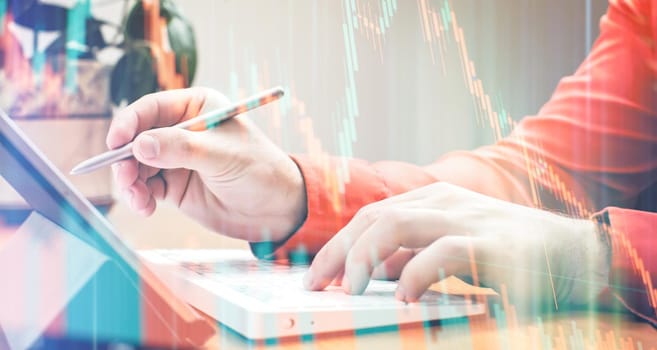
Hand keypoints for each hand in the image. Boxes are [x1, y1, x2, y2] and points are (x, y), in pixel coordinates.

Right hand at [106, 87, 306, 241]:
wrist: (276, 209)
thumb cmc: (259, 171)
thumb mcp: (221, 156)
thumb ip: (180, 149)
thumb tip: (139, 145)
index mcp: (196, 107)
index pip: (151, 108)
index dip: (129, 123)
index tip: (117, 142)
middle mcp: (181, 129)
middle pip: (136, 138)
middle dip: (126, 160)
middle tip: (127, 181)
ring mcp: (175, 158)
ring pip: (136, 165)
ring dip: (130, 183)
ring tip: (141, 201)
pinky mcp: (173, 184)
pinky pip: (144, 187)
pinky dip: (139, 197)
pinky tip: (146, 209)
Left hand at [303, 182, 604, 310]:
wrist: (576, 256)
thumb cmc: (510, 257)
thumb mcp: (453, 250)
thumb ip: (415, 256)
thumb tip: (374, 275)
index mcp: (433, 201)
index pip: (371, 215)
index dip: (338, 244)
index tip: (315, 274)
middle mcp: (445, 203)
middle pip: (374, 217)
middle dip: (337, 251)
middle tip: (314, 285)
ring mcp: (468, 220)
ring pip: (397, 223)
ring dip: (364, 257)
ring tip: (348, 291)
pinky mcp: (492, 245)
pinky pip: (443, 253)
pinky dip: (417, 274)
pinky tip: (404, 297)